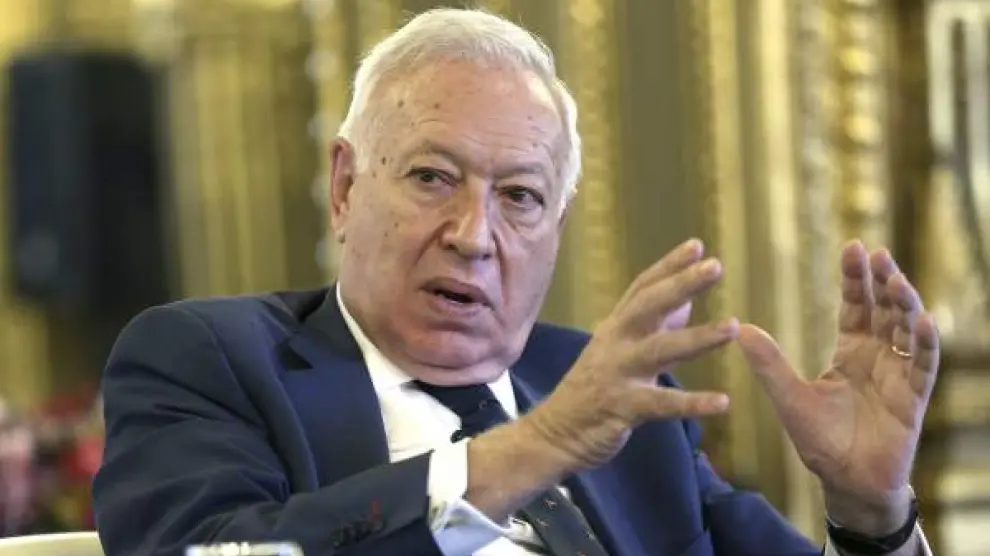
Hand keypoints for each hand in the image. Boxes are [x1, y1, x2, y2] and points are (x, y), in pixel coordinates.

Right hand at [525, 238, 737, 471]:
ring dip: (696, 337)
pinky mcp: (621, 407)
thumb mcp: (619, 350)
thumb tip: (686, 301)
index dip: (668, 266)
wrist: (554, 433)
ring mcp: (616, 373)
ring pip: (658, 350)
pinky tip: (723, 402)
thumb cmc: (593, 389)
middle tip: (715, 266)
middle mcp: (615, 343)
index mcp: (616, 328)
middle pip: (647, 307)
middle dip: (680, 285)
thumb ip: (653, 326)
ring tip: (732, 326)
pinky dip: (692, 403)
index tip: (698, 246)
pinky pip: (661, 404)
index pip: (643, 289)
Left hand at [738, 240, 938, 534]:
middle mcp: (878, 358)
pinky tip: (924, 322)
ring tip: (896, 279)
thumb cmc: (820, 441)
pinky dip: (925, 344)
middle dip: (882, 281)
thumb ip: (770, 365)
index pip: (856, 306)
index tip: (853, 247)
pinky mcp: (913, 398)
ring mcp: (899, 375)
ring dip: (905, 305)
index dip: (856, 278)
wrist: (845, 481)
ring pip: (908, 331)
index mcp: (850, 352)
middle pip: (885, 310)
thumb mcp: (789, 398)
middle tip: (877, 252)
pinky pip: (924, 366)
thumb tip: (740, 329)